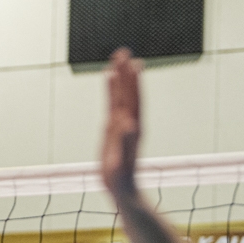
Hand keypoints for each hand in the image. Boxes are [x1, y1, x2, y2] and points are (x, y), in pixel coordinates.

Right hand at [100, 50, 144, 206]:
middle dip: (126, 73)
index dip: (132, 83)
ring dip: (120, 78)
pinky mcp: (114, 130)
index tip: (131, 64)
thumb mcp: (121, 163)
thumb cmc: (121, 180)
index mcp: (133, 129)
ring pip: (121, 97)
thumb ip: (124, 143)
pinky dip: (111, 91)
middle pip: (128, 93)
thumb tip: (127, 123)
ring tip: (117, 60)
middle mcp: (130, 123)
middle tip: (122, 52)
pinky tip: (110, 81)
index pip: (133, 100)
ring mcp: (122, 125)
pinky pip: (113, 105)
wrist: (123, 190)